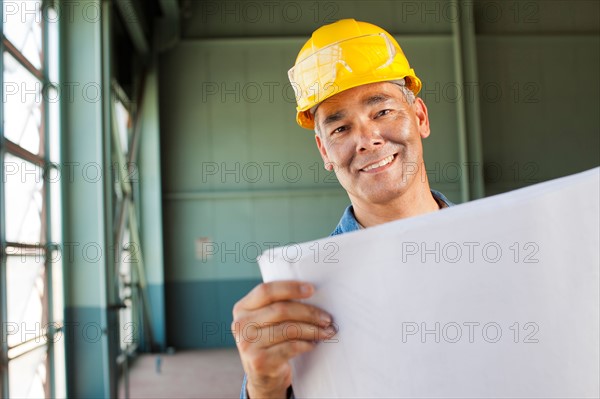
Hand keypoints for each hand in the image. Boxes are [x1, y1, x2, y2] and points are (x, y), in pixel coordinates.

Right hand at [232, 281, 335, 397]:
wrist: (263, 376)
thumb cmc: (270, 341)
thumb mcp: (266, 320)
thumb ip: (278, 305)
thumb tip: (312, 292)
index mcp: (242, 308)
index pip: (266, 291)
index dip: (290, 288)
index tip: (312, 289)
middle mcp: (241, 325)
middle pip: (281, 310)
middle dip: (309, 313)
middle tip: (327, 318)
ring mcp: (247, 344)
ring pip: (288, 329)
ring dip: (312, 330)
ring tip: (326, 331)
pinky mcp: (259, 361)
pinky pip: (290, 347)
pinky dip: (306, 344)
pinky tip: (313, 344)